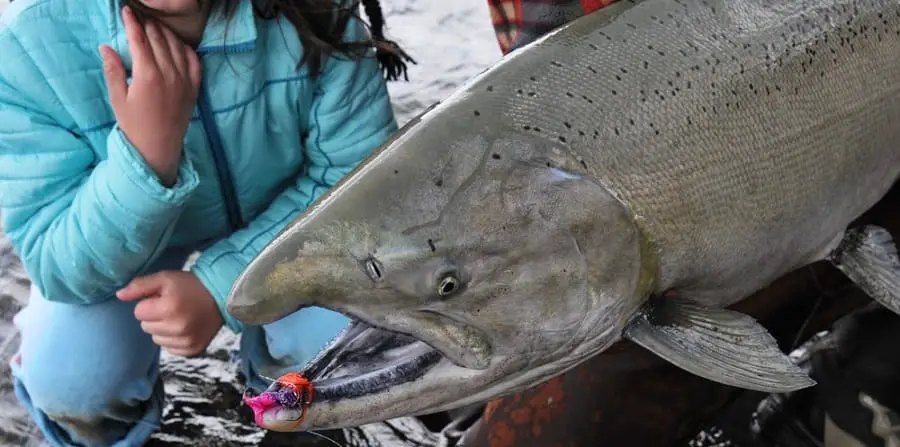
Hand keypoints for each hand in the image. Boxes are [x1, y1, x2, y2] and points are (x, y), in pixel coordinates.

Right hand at [99, 6, 201, 186]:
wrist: (158, 148)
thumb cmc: (134, 125)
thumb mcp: (117, 98)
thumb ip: (113, 70)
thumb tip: (105, 46)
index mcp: (148, 75)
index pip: (139, 39)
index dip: (132, 23)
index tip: (126, 11)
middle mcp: (170, 74)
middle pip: (159, 39)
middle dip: (148, 25)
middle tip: (140, 18)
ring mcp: (185, 80)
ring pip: (177, 46)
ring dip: (166, 33)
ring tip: (155, 28)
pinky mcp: (195, 87)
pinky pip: (194, 60)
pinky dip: (185, 48)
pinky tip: (176, 44)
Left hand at [117, 271, 222, 356]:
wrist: (222, 296)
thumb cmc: (191, 285)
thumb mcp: (165, 278)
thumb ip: (140, 286)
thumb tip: (119, 295)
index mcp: (169, 308)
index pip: (139, 312)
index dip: (149, 303)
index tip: (163, 298)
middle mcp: (177, 327)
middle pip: (145, 327)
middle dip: (155, 316)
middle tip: (172, 306)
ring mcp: (186, 341)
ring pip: (156, 339)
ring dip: (163, 329)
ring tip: (179, 316)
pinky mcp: (193, 349)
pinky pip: (169, 348)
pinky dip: (174, 339)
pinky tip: (185, 327)